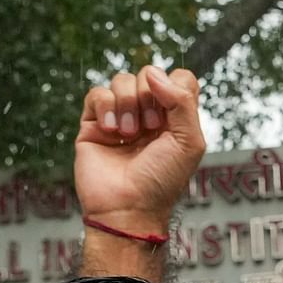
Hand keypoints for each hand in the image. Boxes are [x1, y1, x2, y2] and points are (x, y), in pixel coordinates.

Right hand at [74, 66, 204, 234]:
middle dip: (149, 97)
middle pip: (148, 74)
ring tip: (128, 134)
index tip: (169, 113)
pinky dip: (106, 107)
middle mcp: (147, 114)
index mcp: (173, 118)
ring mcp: (119, 118)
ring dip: (127, 104)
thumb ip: (182, 101)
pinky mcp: (93, 125)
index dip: (173, 85)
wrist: (127, 208)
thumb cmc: (161, 181)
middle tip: (148, 128)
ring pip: (121, 80)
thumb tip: (154, 74)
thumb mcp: (189, 142)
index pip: (176, 78)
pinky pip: (97, 93)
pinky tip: (111, 131)